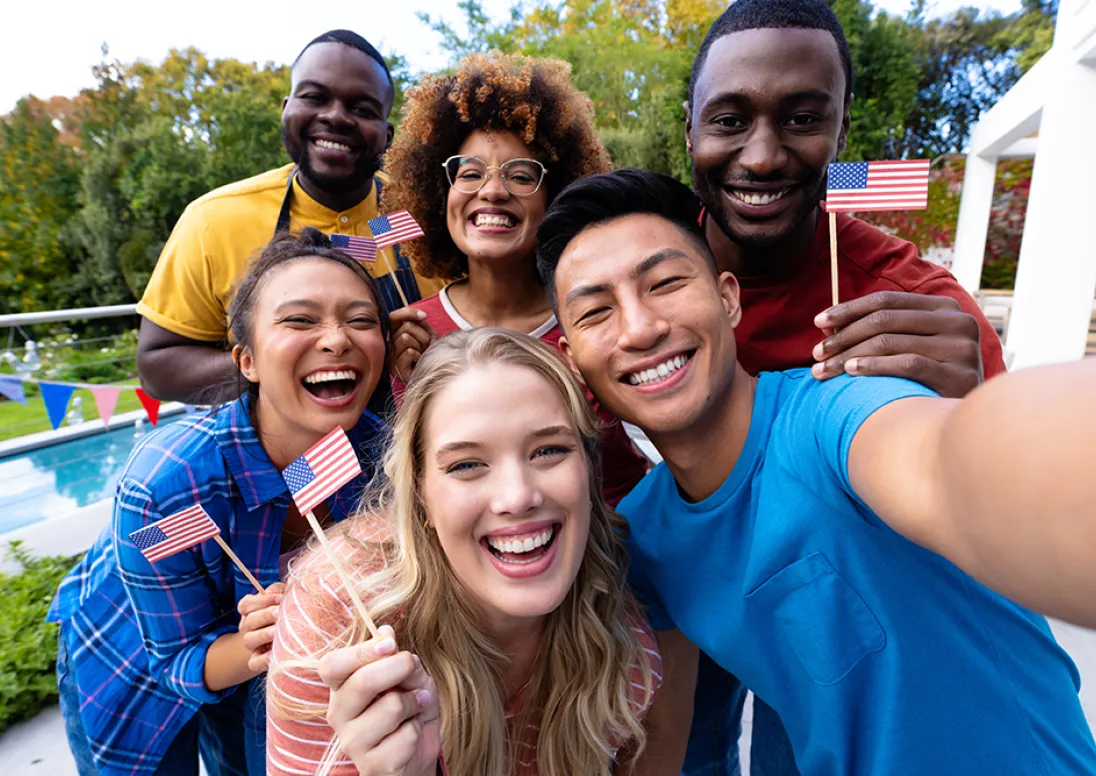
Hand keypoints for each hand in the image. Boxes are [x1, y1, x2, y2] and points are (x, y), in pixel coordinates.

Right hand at [237, 582, 284, 673]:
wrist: (292, 636)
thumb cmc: (286, 611)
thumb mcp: (283, 597)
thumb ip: (279, 591)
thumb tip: (278, 592)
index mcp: (250, 611)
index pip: (245, 604)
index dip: (261, 600)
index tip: (279, 597)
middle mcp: (247, 627)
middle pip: (248, 621)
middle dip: (264, 615)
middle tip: (279, 613)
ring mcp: (251, 645)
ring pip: (249, 640)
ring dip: (262, 635)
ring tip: (276, 632)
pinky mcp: (257, 661)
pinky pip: (253, 663)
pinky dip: (262, 660)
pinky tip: (274, 654)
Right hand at [318, 625, 440, 775]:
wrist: (418, 755)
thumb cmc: (409, 710)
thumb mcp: (409, 676)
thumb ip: (395, 656)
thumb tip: (384, 631)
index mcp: (341, 688)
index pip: (331, 665)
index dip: (361, 651)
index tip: (390, 644)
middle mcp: (339, 715)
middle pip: (362, 683)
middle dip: (397, 668)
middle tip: (412, 665)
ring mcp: (352, 743)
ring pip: (391, 707)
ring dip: (413, 702)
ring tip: (414, 707)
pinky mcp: (372, 765)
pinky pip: (405, 735)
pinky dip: (418, 730)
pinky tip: (412, 734)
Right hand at [389, 308, 437, 383]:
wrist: (435, 376)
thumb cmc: (430, 356)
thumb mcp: (428, 335)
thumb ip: (421, 324)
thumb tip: (419, 315)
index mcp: (395, 336)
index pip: (394, 317)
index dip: (407, 313)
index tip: (423, 316)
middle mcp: (390, 345)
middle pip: (405, 327)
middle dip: (422, 334)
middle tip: (426, 347)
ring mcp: (391, 357)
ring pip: (406, 338)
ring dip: (421, 346)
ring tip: (422, 355)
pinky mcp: (395, 368)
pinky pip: (409, 352)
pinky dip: (419, 356)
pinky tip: (419, 363)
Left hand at [811, 291, 982, 397]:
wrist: (971, 418)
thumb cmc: (931, 379)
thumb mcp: (915, 345)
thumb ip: (884, 330)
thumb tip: (829, 326)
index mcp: (945, 307)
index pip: (887, 300)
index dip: (849, 309)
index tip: (818, 322)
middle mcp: (958, 322)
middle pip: (885, 320)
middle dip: (844, 336)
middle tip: (816, 352)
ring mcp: (962, 348)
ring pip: (890, 342)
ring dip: (848, 355)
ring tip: (822, 368)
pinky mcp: (961, 375)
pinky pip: (907, 364)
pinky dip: (873, 367)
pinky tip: (848, 372)